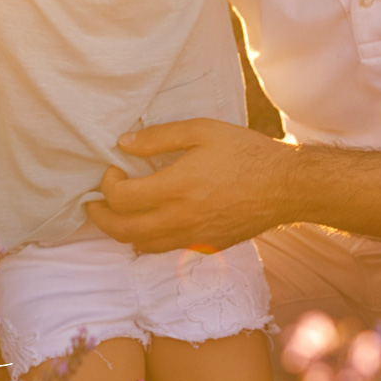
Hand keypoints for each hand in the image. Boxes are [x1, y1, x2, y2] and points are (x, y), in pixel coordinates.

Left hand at [85, 118, 299, 252]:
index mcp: (177, 188)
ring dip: (122, 231)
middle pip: (122, 230)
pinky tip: (150, 221)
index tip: (112, 171)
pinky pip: (164, 249)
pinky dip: (147, 239)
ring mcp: (193, 237)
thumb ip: (159, 138)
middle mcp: (181, 219)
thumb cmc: (246, 153)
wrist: (286, 187)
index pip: (121, 199)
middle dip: (100, 216)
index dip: (107, 186)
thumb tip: (124, 144)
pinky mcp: (205, 247)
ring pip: (140, 245)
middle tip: (94, 203)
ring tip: (117, 213)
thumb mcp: (202, 131)